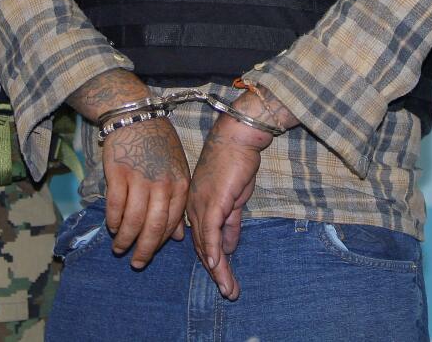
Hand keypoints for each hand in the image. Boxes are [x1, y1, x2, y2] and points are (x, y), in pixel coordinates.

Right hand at [102, 116, 189, 269]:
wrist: (137, 116)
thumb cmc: (159, 145)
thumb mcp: (177, 170)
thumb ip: (178, 202)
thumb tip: (180, 236)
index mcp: (180, 184)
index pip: (172, 223)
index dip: (161, 242)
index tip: (150, 252)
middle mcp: (163, 184)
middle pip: (153, 227)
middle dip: (144, 250)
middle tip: (136, 262)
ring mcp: (140, 178)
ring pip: (133, 220)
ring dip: (124, 239)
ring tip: (119, 248)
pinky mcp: (119, 173)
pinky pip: (115, 206)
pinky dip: (113, 220)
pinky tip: (111, 227)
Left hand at [187, 112, 269, 299]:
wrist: (237, 138)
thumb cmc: (235, 162)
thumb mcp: (234, 198)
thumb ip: (230, 223)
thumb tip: (228, 247)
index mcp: (196, 206)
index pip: (200, 240)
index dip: (210, 260)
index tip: (220, 278)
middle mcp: (193, 208)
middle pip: (202, 247)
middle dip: (216, 272)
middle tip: (228, 292)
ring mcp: (201, 204)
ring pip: (206, 244)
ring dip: (218, 270)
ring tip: (229, 289)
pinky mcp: (213, 201)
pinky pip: (210, 231)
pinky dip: (212, 250)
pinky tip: (216, 265)